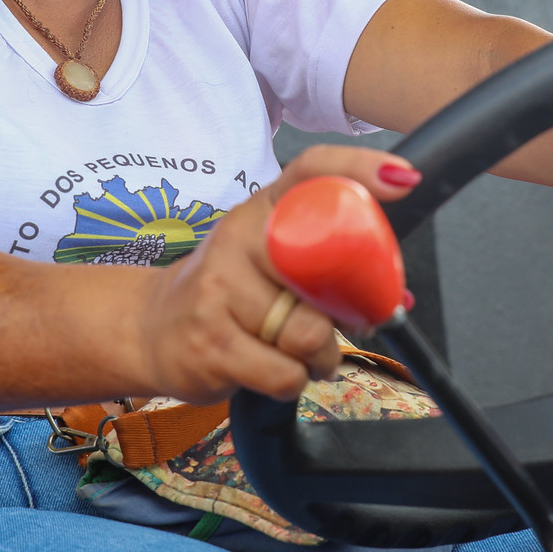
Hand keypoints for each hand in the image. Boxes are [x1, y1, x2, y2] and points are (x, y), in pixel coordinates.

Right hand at [131, 145, 419, 402]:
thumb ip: (327, 267)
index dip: (358, 170)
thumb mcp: (269, 258)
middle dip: (350, 307)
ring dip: (320, 355)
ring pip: (308, 333)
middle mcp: (237, 239)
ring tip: (301, 351)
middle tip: (348, 320)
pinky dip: (293, 381)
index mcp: (261, 208)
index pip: (311, 171)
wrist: (150, 327)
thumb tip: (399, 298)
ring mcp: (217, 290)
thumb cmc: (230, 292)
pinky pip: (284, 373)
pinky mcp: (210, 344)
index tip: (401, 178)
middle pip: (322, 269)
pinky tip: (275, 369)